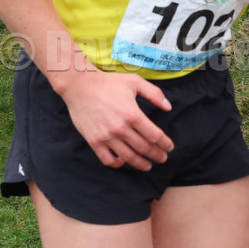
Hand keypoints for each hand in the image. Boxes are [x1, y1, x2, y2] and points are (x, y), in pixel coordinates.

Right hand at [58, 67, 174, 170]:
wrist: (79, 85)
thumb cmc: (108, 82)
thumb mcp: (134, 81)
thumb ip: (154, 94)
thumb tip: (169, 108)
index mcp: (132, 114)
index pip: (154, 135)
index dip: (165, 143)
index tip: (169, 147)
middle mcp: (120, 128)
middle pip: (144, 148)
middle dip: (157, 155)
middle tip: (162, 158)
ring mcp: (106, 136)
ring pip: (128, 157)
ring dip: (141, 164)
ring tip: (147, 166)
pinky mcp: (94, 140)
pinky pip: (107, 159)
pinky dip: (117, 163)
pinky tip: (123, 161)